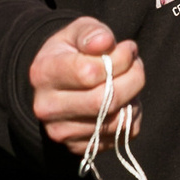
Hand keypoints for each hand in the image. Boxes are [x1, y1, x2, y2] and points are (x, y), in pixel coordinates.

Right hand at [29, 16, 144, 154]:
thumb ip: (91, 32)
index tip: (128, 48)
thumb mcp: (77, 31)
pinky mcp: (79, 148)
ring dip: (134, 97)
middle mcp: (47, 108)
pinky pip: (122, 135)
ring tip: (129, 80)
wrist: (56, 83)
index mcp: (43, 74)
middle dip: (133, 78)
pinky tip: (123, 100)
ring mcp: (62, 132)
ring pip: (117, 120)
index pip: (88, 72)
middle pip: (104, 101)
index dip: (118, 58)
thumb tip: (105, 42)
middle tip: (137, 64)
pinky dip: (131, 115)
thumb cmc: (72, 52)